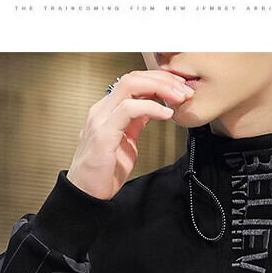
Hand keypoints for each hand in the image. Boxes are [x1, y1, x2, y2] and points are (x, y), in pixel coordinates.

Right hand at [66, 68, 195, 200]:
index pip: (133, 82)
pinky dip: (152, 107)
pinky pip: (129, 109)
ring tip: (179, 98)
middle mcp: (102, 110)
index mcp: (107, 111)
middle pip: (133, 77)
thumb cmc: (103, 173)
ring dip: (160, 88)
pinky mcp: (104, 133)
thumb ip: (137, 123)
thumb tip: (153, 110)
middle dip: (163, 79)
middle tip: (184, 90)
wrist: (87, 194)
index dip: (159, 80)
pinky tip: (166, 114)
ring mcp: (101, 119)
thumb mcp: (127, 142)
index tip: (179, 88)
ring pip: (130, 85)